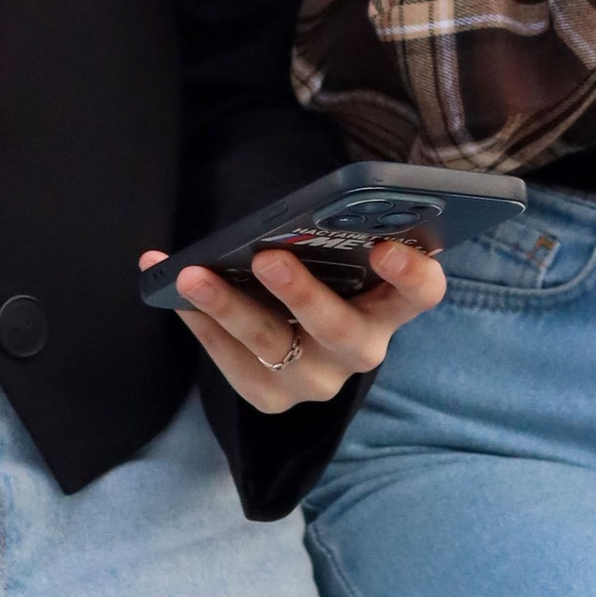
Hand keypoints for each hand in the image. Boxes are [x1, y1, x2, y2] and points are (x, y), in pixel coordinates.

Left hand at [136, 239, 447, 414]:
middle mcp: (361, 349)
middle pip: (340, 330)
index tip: (384, 247)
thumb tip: (303, 199)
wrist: (299, 327)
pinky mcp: (272, 397)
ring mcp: (317, 380)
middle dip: (301, 294)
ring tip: (193, 274)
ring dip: (229, 306)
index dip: (410, 273)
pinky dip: (201, 323)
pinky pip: (233, 363)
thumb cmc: (325, 268)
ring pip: (273, 347)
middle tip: (267, 258)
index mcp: (391, 305)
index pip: (422, 293)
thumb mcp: (340, 251)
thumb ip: (335, 230)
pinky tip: (174, 291)